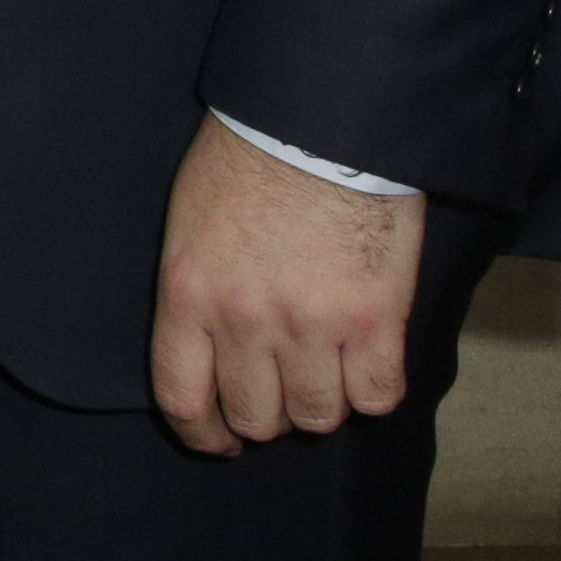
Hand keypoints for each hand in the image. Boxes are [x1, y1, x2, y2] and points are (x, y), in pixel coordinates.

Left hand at [151, 115, 420, 453]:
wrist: (319, 119)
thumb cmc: (248, 159)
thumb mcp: (190, 224)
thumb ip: (197, 292)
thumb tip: (212, 349)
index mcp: (187, 293)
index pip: (183, 398)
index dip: (204, 434)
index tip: (220, 441)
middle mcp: (245, 320)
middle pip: (257, 418)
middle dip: (270, 416)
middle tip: (283, 391)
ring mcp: (312, 324)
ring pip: (319, 416)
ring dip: (324, 404)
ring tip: (327, 372)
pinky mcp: (375, 318)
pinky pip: (377, 397)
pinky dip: (374, 391)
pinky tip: (368, 363)